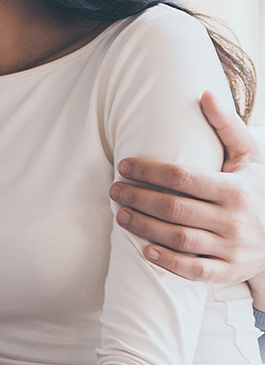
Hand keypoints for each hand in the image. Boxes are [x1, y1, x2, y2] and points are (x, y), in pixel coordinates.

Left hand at [112, 91, 264, 293]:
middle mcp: (235, 219)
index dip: (149, 171)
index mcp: (236, 189)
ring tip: (120, 214)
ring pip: (180, 239)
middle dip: (139, 198)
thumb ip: (227, 127)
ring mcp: (232, 248)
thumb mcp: (250, 158)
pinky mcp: (228, 270)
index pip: (184, 177)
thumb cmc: (257, 191)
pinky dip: (168, 261)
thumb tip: (204, 94)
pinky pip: (194, 270)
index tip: (124, 166)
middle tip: (114, 190)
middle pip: (175, 208)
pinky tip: (145, 249)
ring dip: (144, 227)